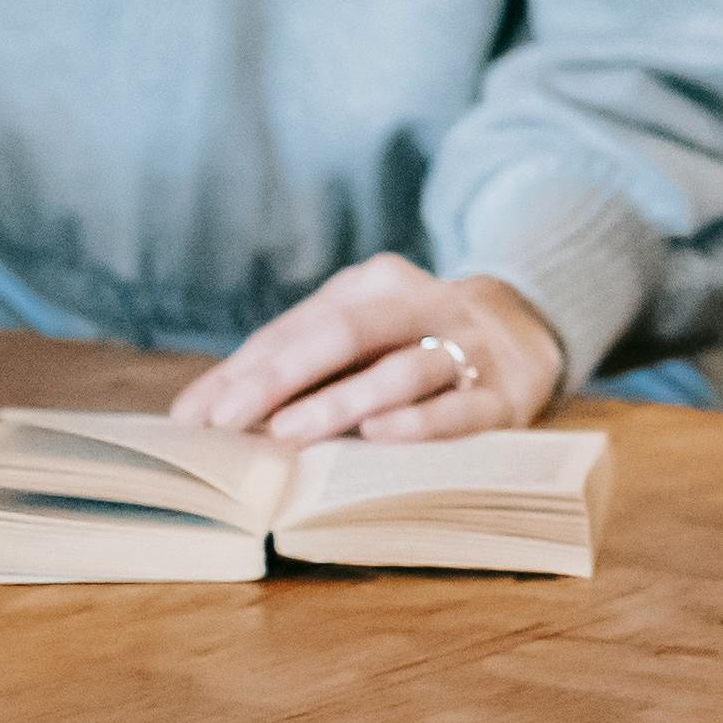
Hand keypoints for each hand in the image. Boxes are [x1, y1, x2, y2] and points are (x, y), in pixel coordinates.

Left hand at [176, 261, 568, 444]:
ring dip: (340, 402)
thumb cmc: (413, 345)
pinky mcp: (503, 392)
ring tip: (288, 432)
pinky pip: (457, 407)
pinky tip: (377, 436)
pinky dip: (417, 422)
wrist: (529, 332)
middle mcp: (421, 305)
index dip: (246, 370)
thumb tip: (193, 414)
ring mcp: (467, 346)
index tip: (198, 417)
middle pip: (344, 333)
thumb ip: (286, 368)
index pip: (300, 327)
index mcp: (375, 286)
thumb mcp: (358, 338)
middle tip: (230, 421)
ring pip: (400, 370)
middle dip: (280, 378)